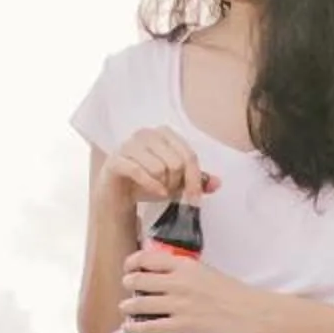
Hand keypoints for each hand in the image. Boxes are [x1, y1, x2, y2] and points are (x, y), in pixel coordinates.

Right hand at [99, 126, 221, 206]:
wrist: (117, 194)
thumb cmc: (147, 183)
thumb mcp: (175, 182)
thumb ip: (196, 180)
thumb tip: (218, 183)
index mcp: (163, 134)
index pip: (188, 155)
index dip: (195, 179)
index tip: (195, 199)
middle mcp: (146, 134)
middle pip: (176, 162)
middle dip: (177, 183)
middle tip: (171, 193)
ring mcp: (129, 145)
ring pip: (159, 167)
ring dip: (163, 186)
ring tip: (160, 191)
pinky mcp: (116, 160)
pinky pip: (139, 171)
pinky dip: (151, 186)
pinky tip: (156, 193)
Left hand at [122, 244, 272, 332]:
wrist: (248, 311)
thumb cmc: (229, 290)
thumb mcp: (204, 271)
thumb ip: (181, 270)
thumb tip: (159, 272)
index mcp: (184, 265)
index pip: (147, 258)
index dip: (131, 263)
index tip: (128, 268)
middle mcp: (178, 283)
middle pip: (138, 280)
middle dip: (128, 284)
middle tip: (127, 288)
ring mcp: (179, 305)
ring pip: (140, 304)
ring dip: (127, 306)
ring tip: (125, 308)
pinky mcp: (183, 325)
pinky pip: (151, 326)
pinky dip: (137, 327)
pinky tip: (130, 327)